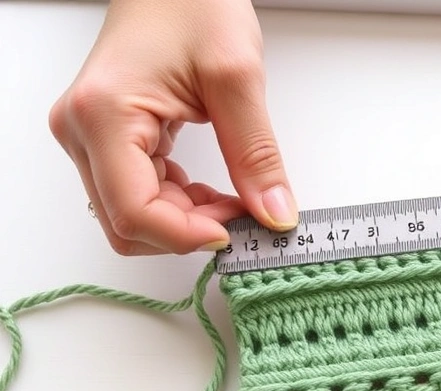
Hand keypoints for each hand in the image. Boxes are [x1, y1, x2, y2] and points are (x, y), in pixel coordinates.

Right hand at [48, 0, 297, 255]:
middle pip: (128, 223)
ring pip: (133, 215)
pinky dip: (180, 203)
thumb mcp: (237, 79)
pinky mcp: (107, 138)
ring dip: (187, 220)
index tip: (239, 228)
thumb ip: (256, 154)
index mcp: (103, 115)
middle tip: (244, 215)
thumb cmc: (193, 4)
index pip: (135, 212)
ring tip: (235, 199)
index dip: (189, 235)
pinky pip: (138, 193)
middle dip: (189, 231)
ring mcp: (90, 137)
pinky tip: (214, 190)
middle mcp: (82, 131)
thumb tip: (275, 214)